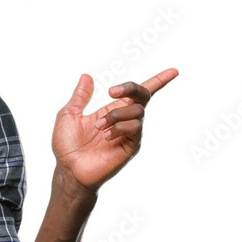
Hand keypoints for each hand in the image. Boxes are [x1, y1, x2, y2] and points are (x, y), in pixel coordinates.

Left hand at [51, 68, 178, 193]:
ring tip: (98, 127)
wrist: (69, 169)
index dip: (158, 81)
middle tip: (111, 91)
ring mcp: (129, 134)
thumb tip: (86, 76)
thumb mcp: (69, 115)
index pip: (138, 94)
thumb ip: (80, 96)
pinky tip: (106, 136)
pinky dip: (119, 128)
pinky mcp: (131, 147)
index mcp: (112, 111)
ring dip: (116, 115)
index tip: (173, 72)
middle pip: (143, 96)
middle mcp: (124, 120)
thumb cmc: (67, 146)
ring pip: (137, 112)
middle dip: (131, 88)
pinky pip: (135, 129)